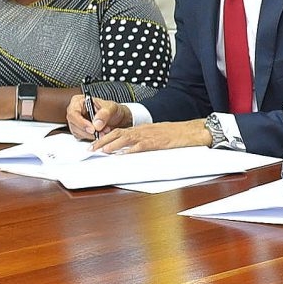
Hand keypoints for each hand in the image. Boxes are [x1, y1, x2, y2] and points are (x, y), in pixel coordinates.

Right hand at [67, 96, 130, 140]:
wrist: (116, 117)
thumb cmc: (111, 109)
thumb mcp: (111, 108)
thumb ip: (104, 114)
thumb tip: (96, 124)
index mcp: (79, 101)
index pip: (73, 113)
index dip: (81, 122)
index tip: (92, 129)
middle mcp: (75, 112)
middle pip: (73, 124)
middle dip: (88, 131)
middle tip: (101, 132)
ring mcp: (76, 122)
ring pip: (77, 132)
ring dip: (91, 135)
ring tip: (103, 132)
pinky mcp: (79, 131)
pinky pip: (81, 137)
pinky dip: (91, 138)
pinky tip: (100, 134)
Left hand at [91, 119, 211, 153]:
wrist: (191, 131)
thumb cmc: (176, 133)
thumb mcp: (157, 134)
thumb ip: (144, 139)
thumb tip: (131, 149)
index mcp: (142, 128)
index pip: (119, 130)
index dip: (105, 137)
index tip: (95, 144)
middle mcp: (142, 130)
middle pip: (117, 133)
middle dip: (102, 141)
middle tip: (91, 148)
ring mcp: (149, 136)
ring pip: (125, 138)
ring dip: (112, 145)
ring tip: (101, 151)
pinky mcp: (156, 142)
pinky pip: (140, 146)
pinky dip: (129, 151)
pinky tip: (122, 155)